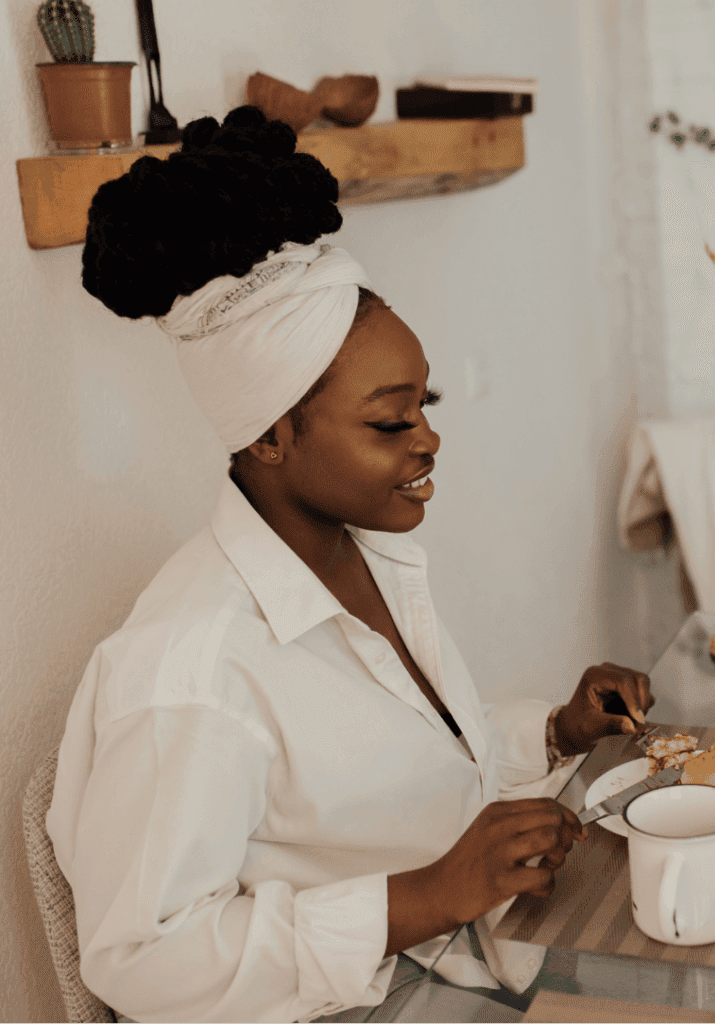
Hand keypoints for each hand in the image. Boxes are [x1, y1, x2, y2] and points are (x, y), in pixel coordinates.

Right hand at [426, 798, 586, 926]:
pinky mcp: (501, 880)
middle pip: (552, 817)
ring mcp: (499, 852)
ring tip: (548, 866)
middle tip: (559, 852)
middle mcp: (499, 826)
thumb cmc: (469, 862)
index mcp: (497, 811)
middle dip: (566, 836)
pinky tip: (538, 887)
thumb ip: (517, 822)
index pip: (545, 803)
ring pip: (550, 839)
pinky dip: (548, 885)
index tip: (576, 830)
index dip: (568, 816)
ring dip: (558, 857)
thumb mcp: (487, 828)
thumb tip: (557, 822)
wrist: (441, 889)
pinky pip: (542, 877)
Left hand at [555, 662, 654, 755]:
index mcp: (594, 676)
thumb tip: (631, 726)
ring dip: (643, 704)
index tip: (638, 718)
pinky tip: (631, 716)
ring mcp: (617, 676)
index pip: (623, 681)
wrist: (574, 725)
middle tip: (638, 723)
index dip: (634, 700)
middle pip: (637, 679)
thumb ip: (611, 725)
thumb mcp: (590, 727)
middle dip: (641, 702)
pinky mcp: (625, 685)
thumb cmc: (577, 723)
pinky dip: (642, 705)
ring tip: (633, 721)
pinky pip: (643, 691)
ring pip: (643, 684)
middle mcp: (606, 671)